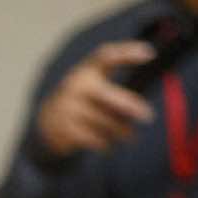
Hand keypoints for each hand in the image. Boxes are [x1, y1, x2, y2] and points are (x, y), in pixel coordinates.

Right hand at [36, 40, 156, 158]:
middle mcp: (77, 86)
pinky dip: (105, 144)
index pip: (107, 56)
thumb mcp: (94, 83)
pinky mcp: (67, 129)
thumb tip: (147, 90)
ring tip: (129, 135)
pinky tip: (109, 145)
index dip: (127, 52)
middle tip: (148, 116)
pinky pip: (94, 139)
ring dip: (121, 131)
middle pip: (108, 95)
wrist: (47, 122)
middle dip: (129, 105)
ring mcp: (70, 108)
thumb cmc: (83, 100)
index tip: (149, 53)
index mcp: (88, 70)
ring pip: (105, 121)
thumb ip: (115, 82)